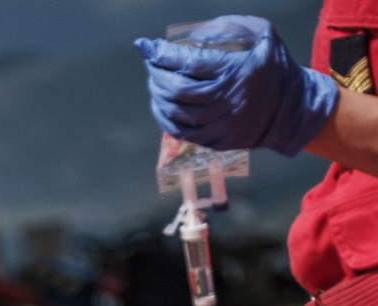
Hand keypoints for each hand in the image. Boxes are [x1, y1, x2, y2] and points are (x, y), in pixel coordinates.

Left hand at [134, 16, 337, 157]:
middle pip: (179, 91)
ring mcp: (224, 126)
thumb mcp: (260, 33)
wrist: (292, 104)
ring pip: (178, 116)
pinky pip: (185, 135)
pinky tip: (161, 107)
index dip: (164, 55)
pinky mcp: (220, 142)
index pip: (190, 64)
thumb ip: (226, 28)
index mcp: (237, 72)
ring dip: (158, 98)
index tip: (147, 46)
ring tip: (153, 83)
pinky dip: (167, 121)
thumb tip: (189, 38)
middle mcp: (229, 102)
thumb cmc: (270, 62)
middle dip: (157, 75)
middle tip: (151, 64)